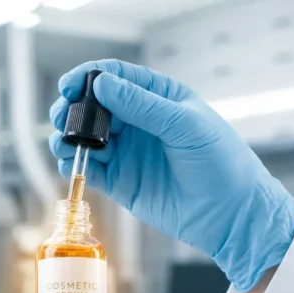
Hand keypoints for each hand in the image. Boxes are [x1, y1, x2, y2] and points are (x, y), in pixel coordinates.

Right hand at [49, 60, 293, 292]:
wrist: (232, 215)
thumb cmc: (222, 164)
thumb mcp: (185, 126)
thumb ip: (142, 106)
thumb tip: (102, 84)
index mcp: (159, 98)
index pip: (117, 77)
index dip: (89, 77)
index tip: (69, 86)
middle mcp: (140, 122)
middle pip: (94, 106)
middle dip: (73, 109)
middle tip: (61, 117)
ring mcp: (129, 152)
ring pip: (87, 137)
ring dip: (69, 137)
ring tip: (62, 142)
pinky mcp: (122, 182)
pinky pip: (91, 168)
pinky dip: (75, 165)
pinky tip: (70, 163)